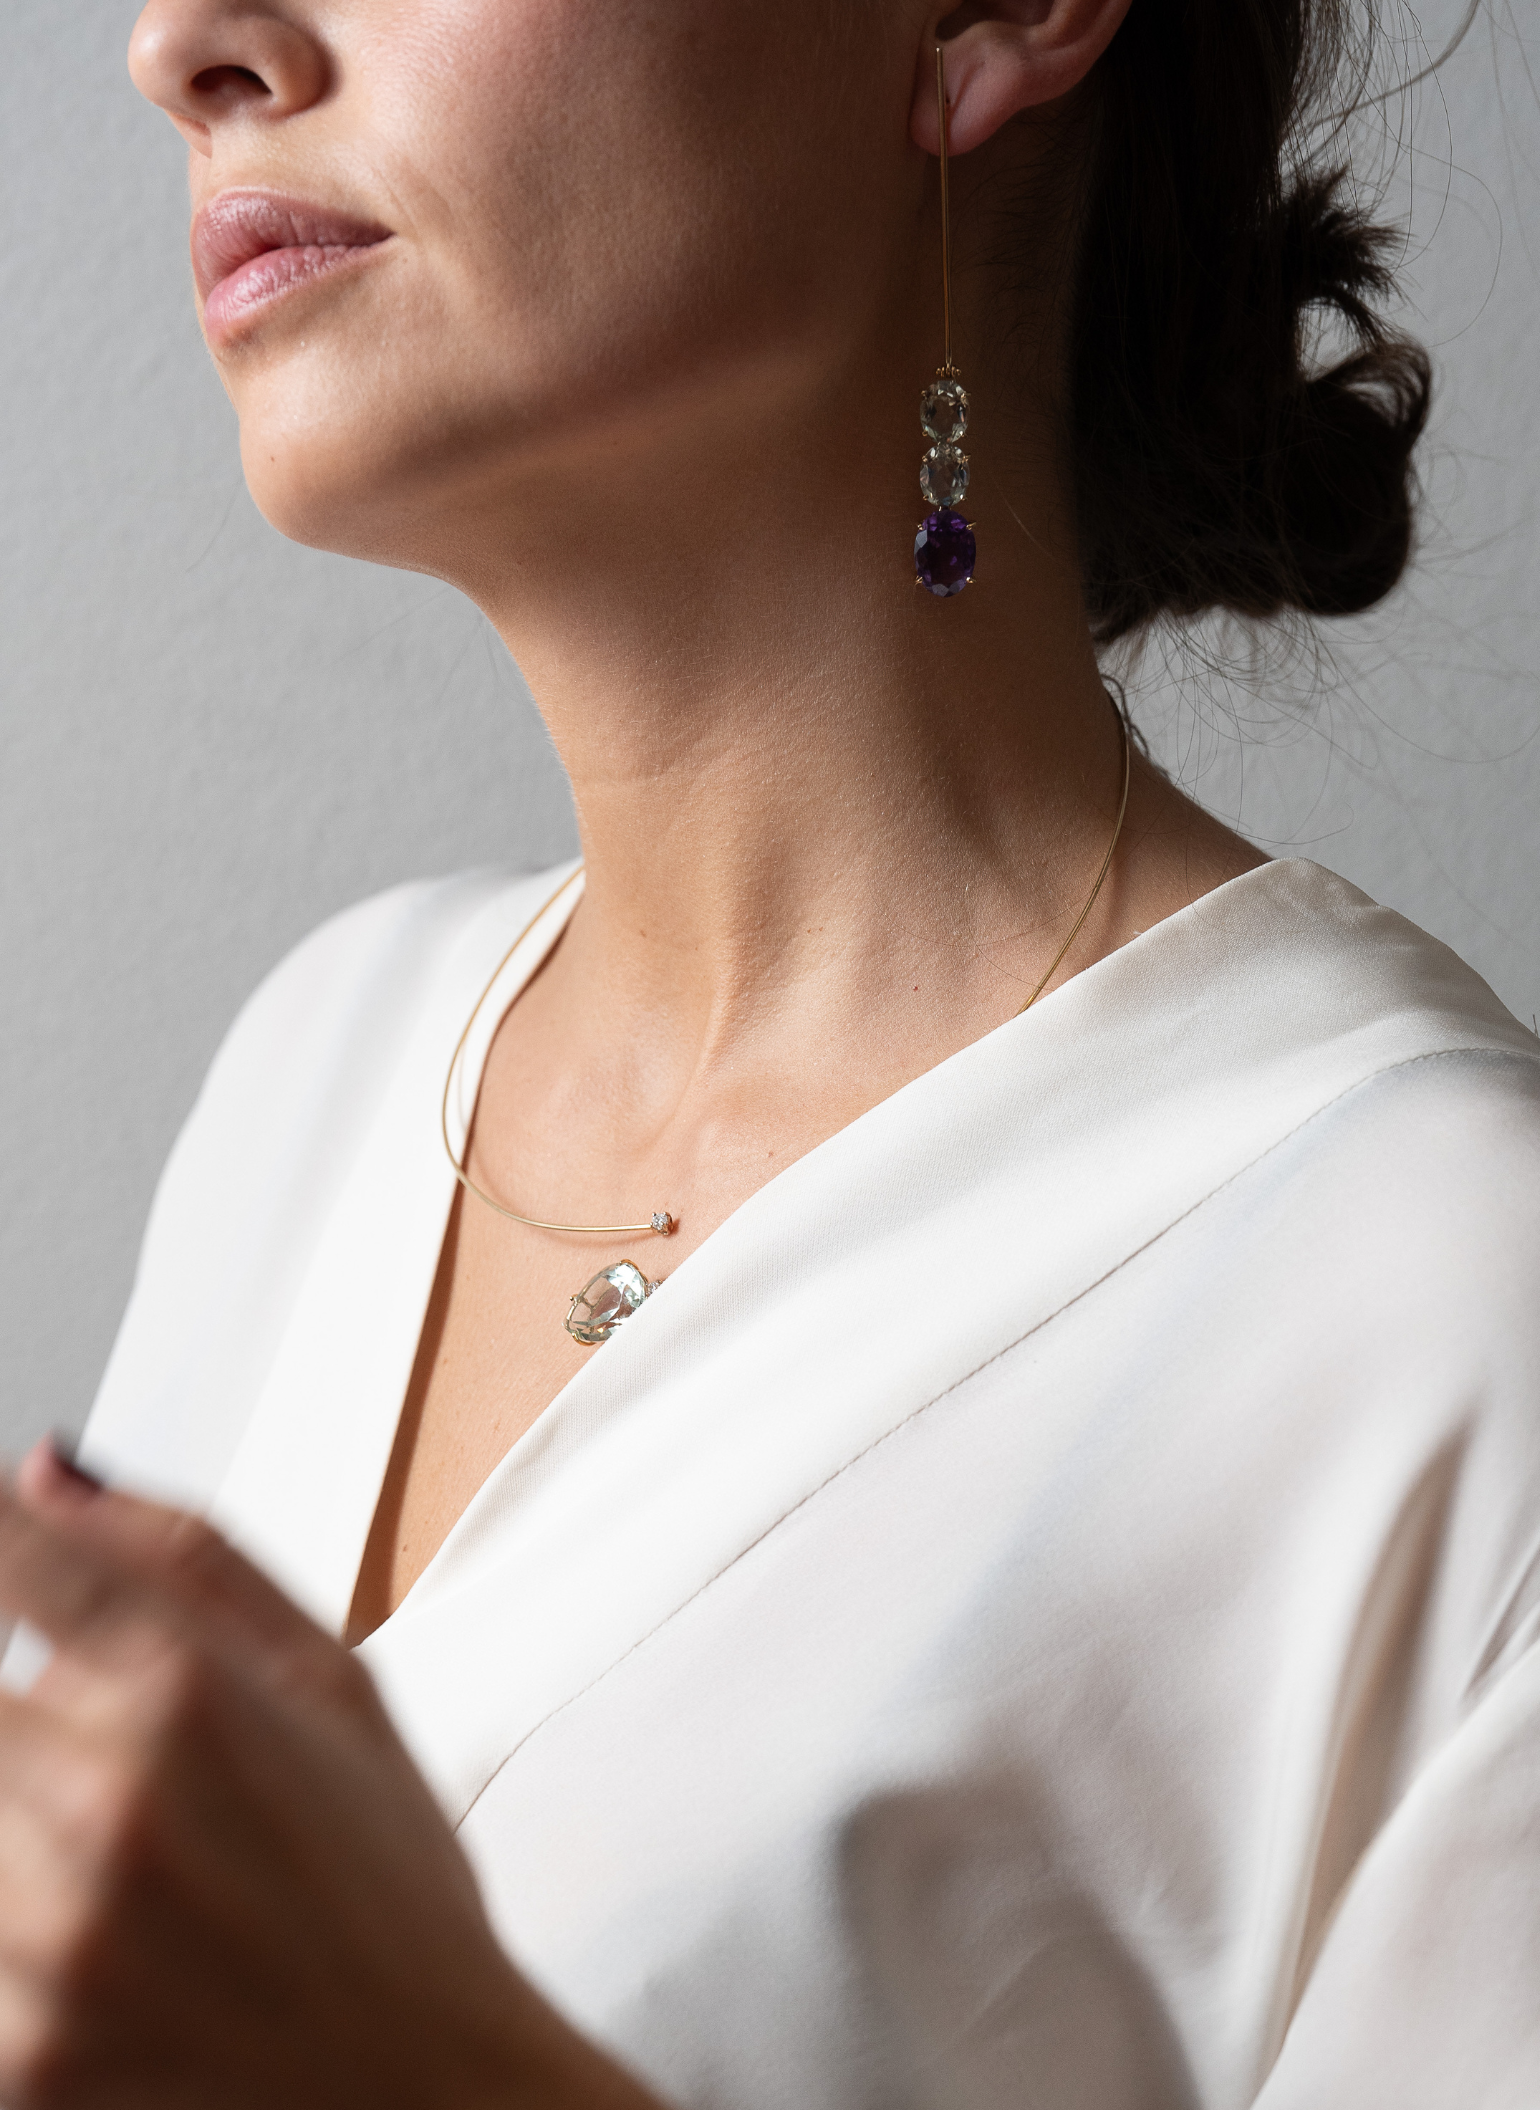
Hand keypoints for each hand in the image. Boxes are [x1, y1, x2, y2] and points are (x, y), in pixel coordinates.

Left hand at [0, 1441, 659, 2109]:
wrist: (428, 2090)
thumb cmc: (386, 1882)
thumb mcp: (333, 1683)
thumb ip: (180, 1560)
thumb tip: (42, 1474)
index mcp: (188, 1690)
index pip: (8, 1564)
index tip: (3, 1552)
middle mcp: (107, 1804)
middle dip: (25, 1720)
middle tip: (102, 1763)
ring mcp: (52, 1939)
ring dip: (19, 1825)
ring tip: (125, 1872)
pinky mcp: (19, 2059)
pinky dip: (24, 1935)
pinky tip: (110, 1953)